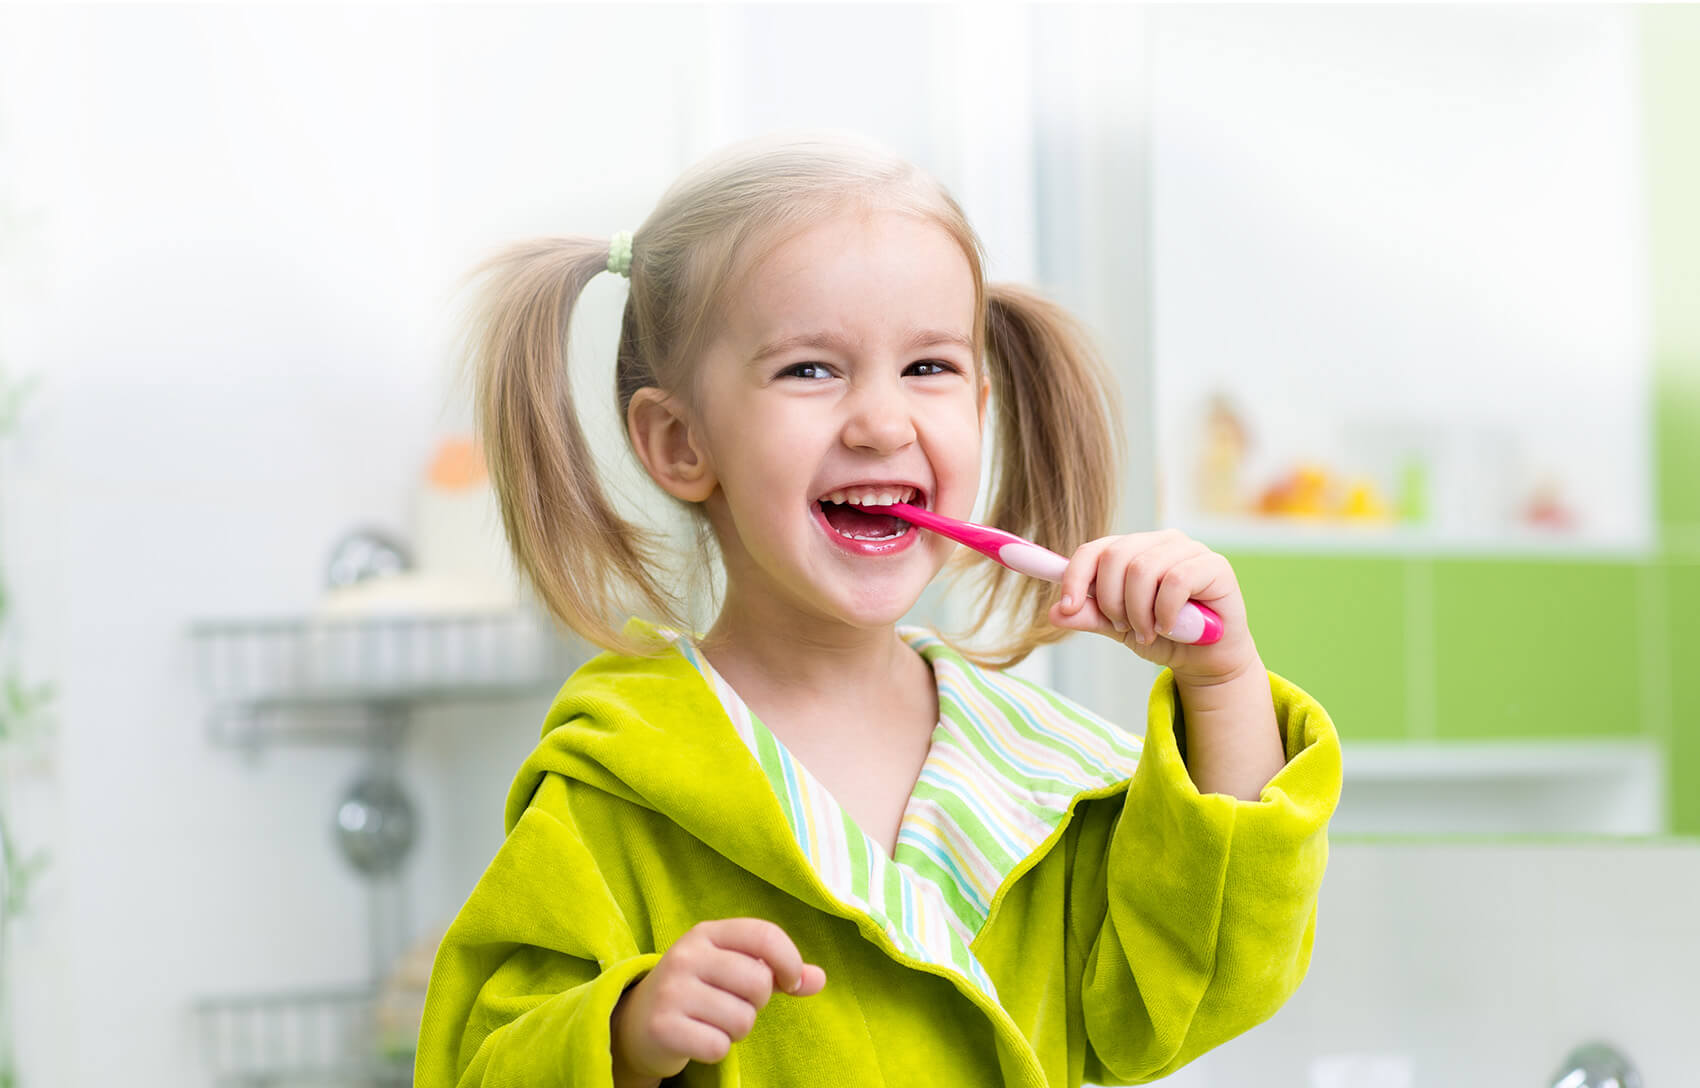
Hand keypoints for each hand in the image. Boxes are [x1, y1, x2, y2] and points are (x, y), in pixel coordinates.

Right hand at [610, 918, 826, 1084]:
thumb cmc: (698, 991)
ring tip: (714, 1022)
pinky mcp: (663, 1027)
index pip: (764, 935)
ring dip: (736, 1030)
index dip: (789, 961)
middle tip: (733, 1005)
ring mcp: (672, 990)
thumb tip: (819, 979)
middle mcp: (687, 955)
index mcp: (707, 933)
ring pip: (742, 1019)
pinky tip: (699, 1038)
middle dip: (757, 1004)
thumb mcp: (732, 969)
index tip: (790, 982)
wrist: (636, 1022)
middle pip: (758, 983)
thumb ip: (777, 971)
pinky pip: (719, 1046)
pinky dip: (717, 1049)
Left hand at [1047, 529, 1256, 683]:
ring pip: (1143, 569)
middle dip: (1111, 601)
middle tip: (1123, 628)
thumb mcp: (1119, 629)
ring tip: (1148, 633)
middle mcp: (1159, 542)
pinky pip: (1176, 581)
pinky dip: (1166, 611)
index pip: (1094, 549)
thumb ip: (1091, 616)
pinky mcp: (1214, 565)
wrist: (1206, 660)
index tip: (1067, 607)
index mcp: (1133, 550)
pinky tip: (1170, 627)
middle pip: (1115, 557)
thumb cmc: (1163, 636)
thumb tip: (1055, 612)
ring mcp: (1189, 549)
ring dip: (1139, 612)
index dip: (1074, 576)